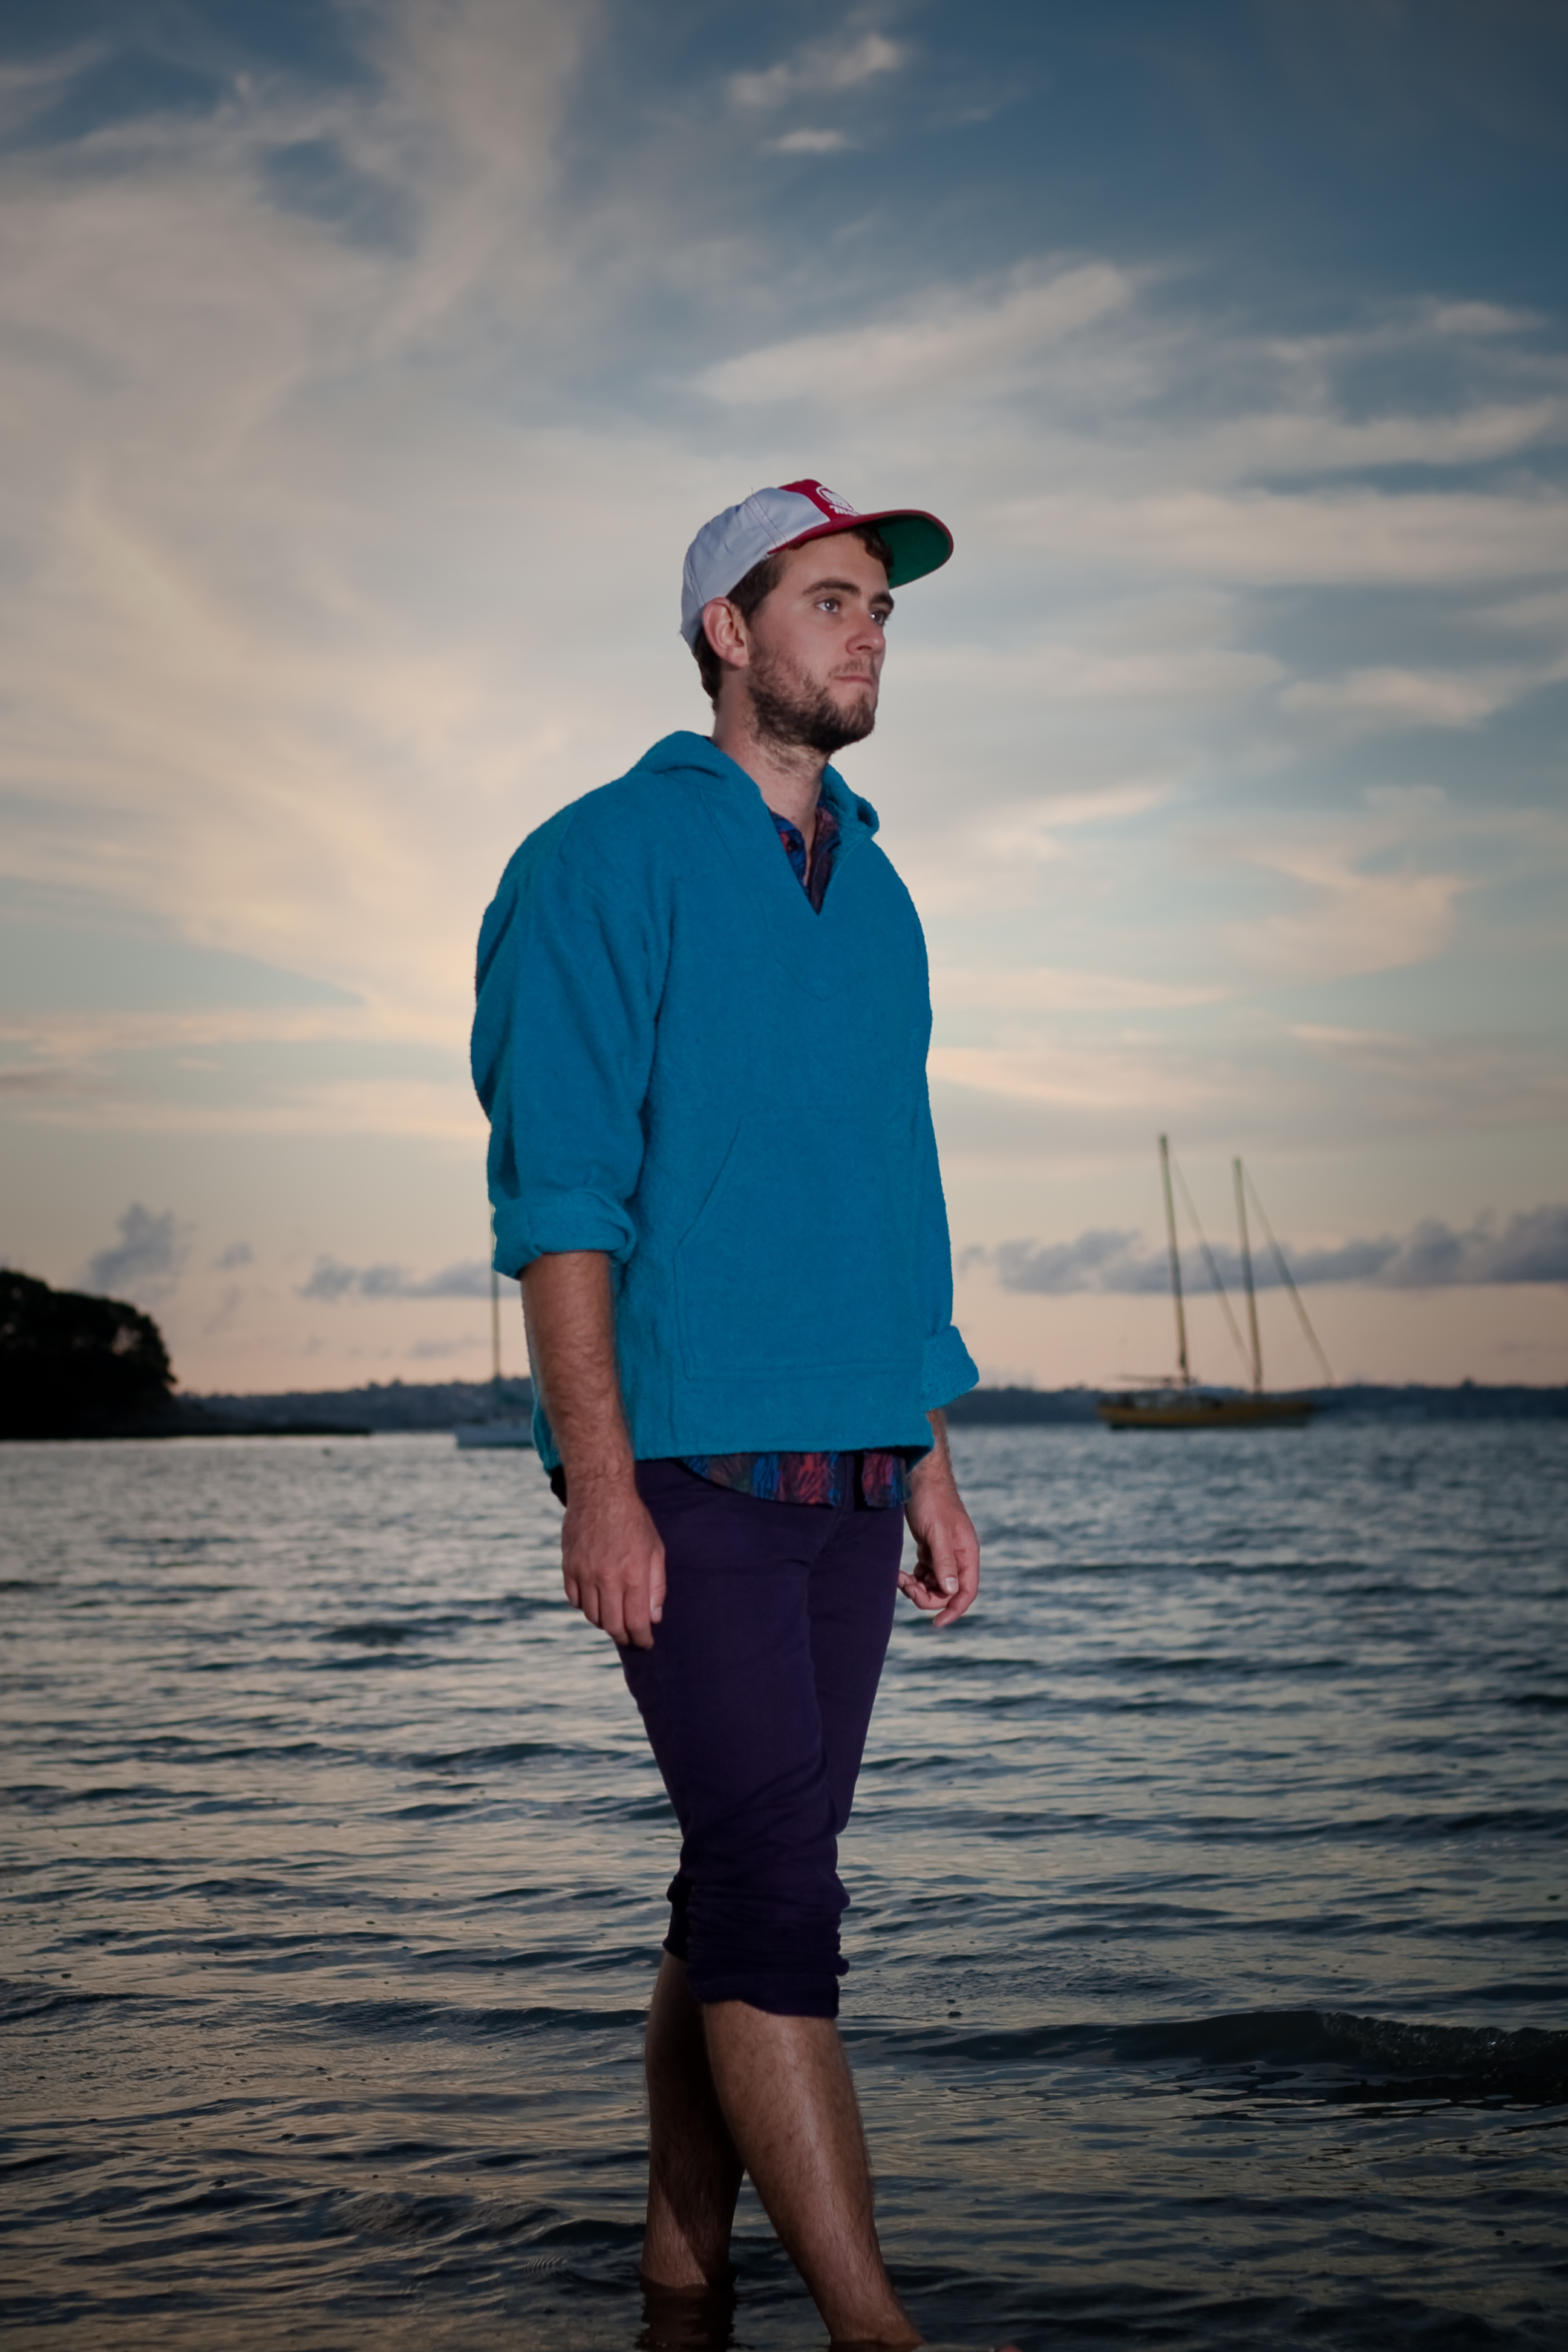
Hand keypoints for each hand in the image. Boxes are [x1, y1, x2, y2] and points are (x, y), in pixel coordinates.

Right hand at [560, 1477, 666, 1647]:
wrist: (600, 1493)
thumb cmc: (633, 1521)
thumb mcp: (655, 1549)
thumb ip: (656, 1586)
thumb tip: (654, 1617)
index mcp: (633, 1575)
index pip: (636, 1622)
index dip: (642, 1639)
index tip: (645, 1643)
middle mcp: (607, 1578)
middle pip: (612, 1625)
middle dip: (624, 1636)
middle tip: (630, 1635)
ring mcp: (585, 1574)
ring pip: (592, 1616)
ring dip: (605, 1622)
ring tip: (614, 1616)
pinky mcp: (569, 1568)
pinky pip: (575, 1600)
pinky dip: (585, 1607)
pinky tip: (595, 1600)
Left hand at [900, 1459, 979, 1629]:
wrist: (919, 1475)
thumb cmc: (932, 1501)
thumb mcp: (937, 1532)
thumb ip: (944, 1562)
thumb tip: (951, 1592)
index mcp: (967, 1553)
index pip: (967, 1592)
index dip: (954, 1610)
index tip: (936, 1624)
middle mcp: (959, 1556)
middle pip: (947, 1592)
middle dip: (926, 1596)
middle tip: (904, 1585)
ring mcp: (944, 1552)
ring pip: (934, 1585)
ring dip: (917, 1587)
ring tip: (899, 1576)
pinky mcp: (930, 1548)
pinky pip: (924, 1574)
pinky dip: (913, 1578)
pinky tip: (901, 1572)